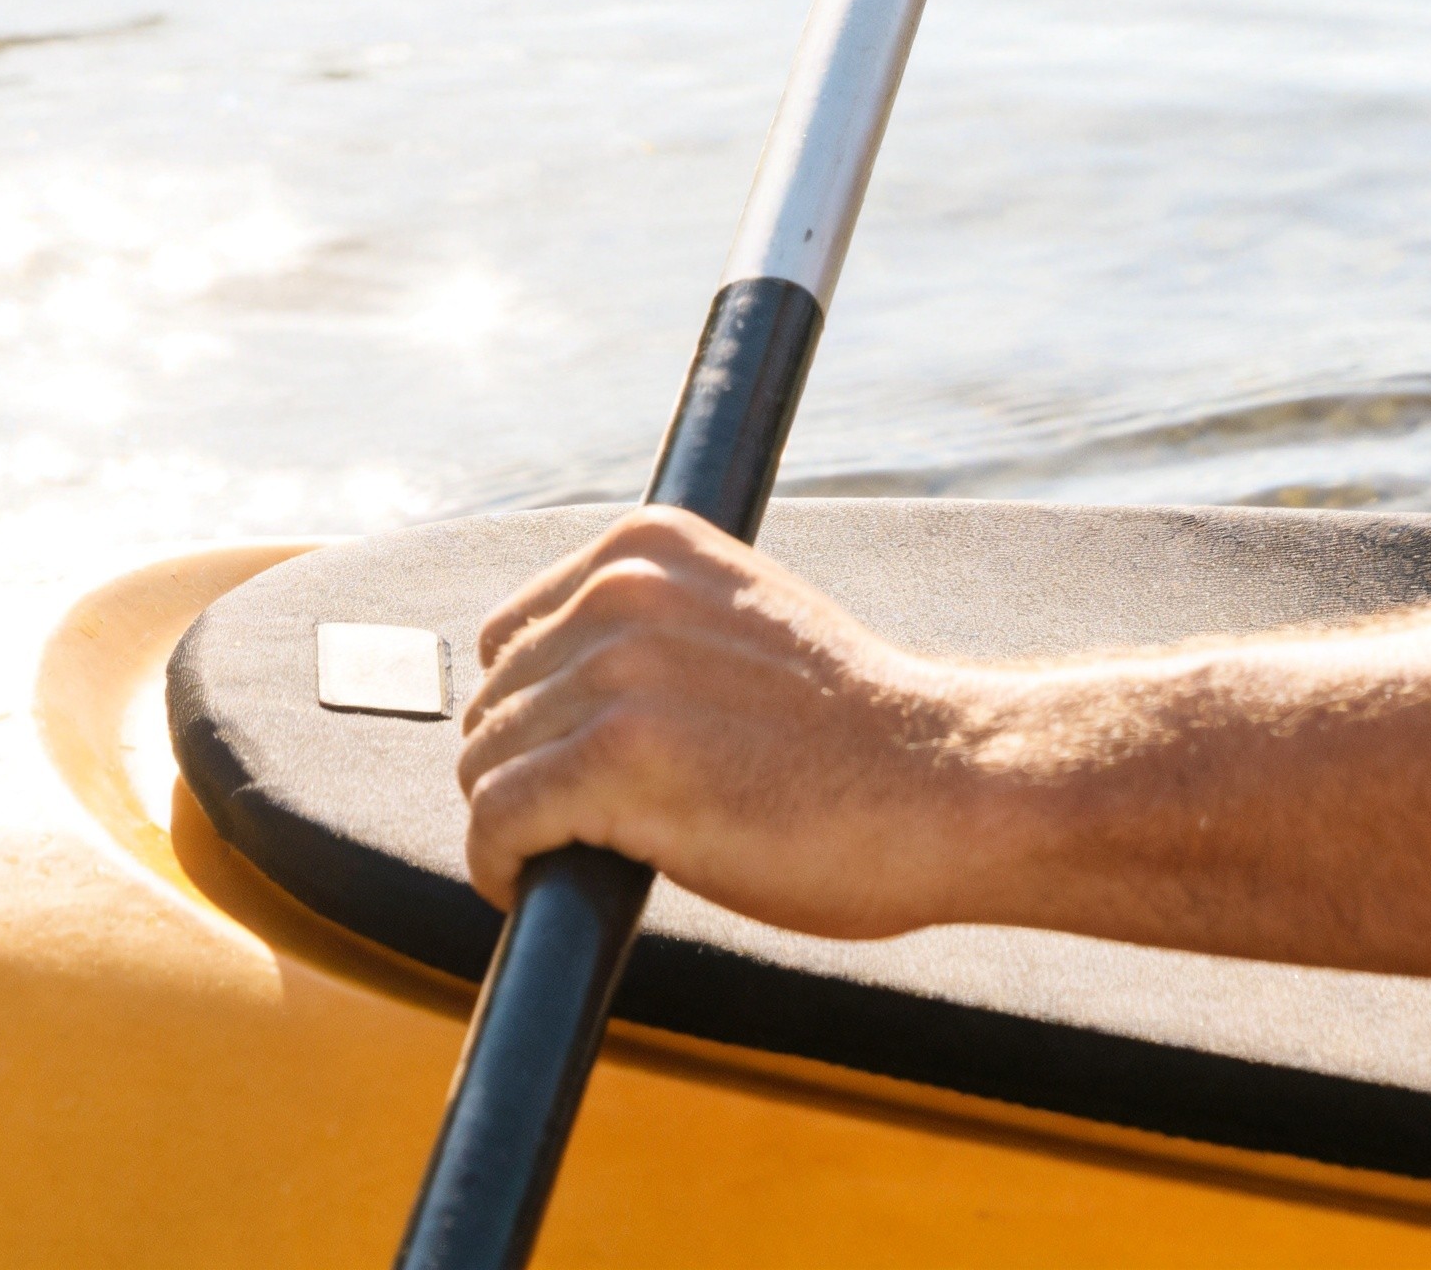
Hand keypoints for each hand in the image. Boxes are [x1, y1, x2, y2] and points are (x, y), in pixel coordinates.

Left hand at [454, 511, 1014, 938]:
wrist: (943, 784)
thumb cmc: (857, 730)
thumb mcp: (742, 623)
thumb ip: (655, 627)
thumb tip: (562, 685)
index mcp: (650, 545)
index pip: (515, 632)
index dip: (528, 713)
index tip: (555, 765)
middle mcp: (624, 591)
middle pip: (495, 702)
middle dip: (519, 771)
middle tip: (568, 828)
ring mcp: (621, 672)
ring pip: (487, 762)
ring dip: (510, 824)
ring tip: (556, 859)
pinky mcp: (620, 761)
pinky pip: (498, 819)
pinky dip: (497, 863)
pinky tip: (526, 886)